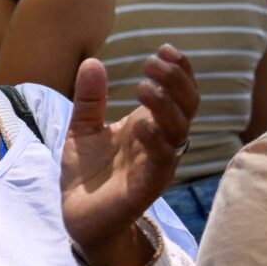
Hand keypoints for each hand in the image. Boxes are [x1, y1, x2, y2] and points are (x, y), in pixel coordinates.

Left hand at [61, 48, 196, 265]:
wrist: (78, 216)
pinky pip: (162, 160)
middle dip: (176, 81)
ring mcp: (158, 163)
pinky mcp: (148, 186)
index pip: (179, 92)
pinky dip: (154, 140)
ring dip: (165, 106)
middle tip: (152, 63)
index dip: (179, 70)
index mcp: (151, 124)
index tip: (164, 50)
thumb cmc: (87, 173)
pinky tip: (139, 125)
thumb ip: (90, 98)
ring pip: (179, 130)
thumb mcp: (83, 129)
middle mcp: (162, 141)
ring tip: (143, 87)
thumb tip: (92, 60)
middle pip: (187, 105)